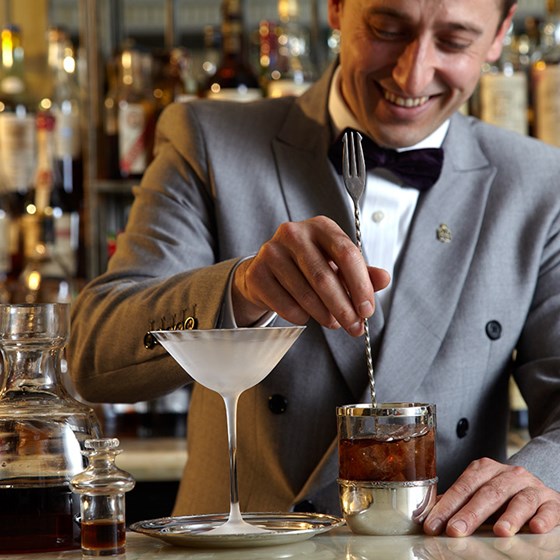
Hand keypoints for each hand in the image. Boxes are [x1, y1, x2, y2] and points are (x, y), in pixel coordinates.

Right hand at [232, 216, 389, 332]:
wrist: (266, 271)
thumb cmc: (308, 266)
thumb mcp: (337, 265)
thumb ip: (362, 272)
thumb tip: (384, 279)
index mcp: (321, 226)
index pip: (346, 253)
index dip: (360, 285)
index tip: (368, 309)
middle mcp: (294, 233)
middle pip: (324, 276)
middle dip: (343, 307)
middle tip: (354, 327)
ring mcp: (272, 251)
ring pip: (305, 293)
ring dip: (324, 315)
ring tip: (333, 323)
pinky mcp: (257, 272)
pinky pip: (285, 304)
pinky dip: (301, 316)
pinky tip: (305, 314)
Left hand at [424, 458, 559, 536]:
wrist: (537, 489)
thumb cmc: (501, 494)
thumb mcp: (479, 491)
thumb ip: (458, 501)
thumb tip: (429, 515)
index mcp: (485, 469)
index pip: (463, 486)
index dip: (447, 506)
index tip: (433, 525)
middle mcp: (509, 474)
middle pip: (488, 493)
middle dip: (469, 513)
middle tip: (455, 531)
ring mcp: (532, 487)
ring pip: (520, 500)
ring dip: (509, 516)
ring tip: (499, 532)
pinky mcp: (553, 502)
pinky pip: (549, 510)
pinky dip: (543, 519)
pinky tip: (536, 528)